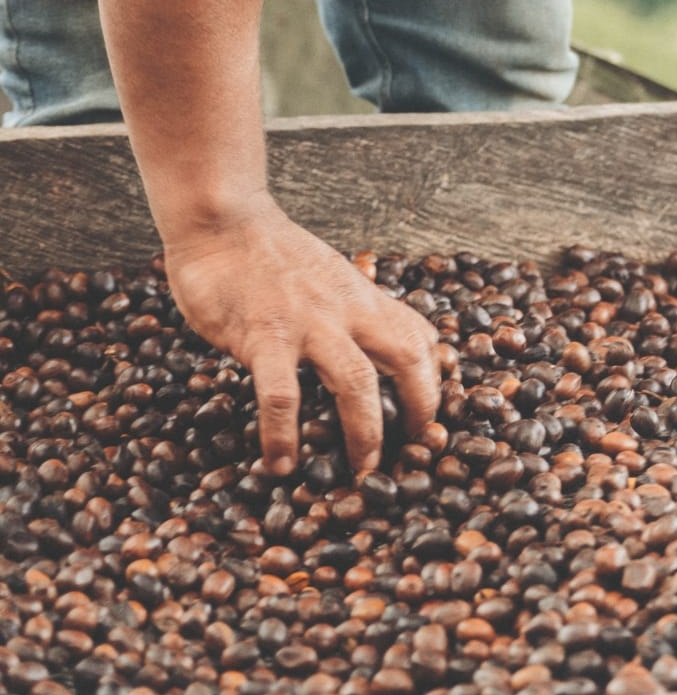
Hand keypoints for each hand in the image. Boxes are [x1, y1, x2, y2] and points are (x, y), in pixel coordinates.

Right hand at [165, 195, 440, 475]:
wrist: (222, 221)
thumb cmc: (270, 255)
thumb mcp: (328, 276)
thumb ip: (352, 309)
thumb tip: (377, 345)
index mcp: (362, 297)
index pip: (420, 337)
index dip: (434, 382)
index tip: (431, 423)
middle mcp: (346, 308)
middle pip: (408, 356)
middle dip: (420, 409)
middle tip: (413, 456)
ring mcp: (308, 321)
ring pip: (357, 380)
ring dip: (365, 432)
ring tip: (362, 473)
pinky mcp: (264, 335)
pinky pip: (281, 394)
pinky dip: (284, 435)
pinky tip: (281, 464)